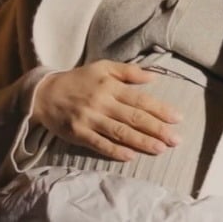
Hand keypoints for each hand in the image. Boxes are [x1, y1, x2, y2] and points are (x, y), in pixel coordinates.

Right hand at [31, 60, 182, 160]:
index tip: (178, 118)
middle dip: (157, 129)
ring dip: (142, 142)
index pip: (140, 99)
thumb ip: (128, 72)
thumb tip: (154, 77)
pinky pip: (100, 144)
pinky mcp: (78, 134)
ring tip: (160, 149)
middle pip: (134, 118)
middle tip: (176, 140)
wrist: (44, 94)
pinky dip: (116, 151)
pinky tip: (131, 156)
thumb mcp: (102, 67)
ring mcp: (90, 119)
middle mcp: (102, 102)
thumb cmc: (78, 80)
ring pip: (120, 132)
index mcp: (110, 86)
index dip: (160, 109)